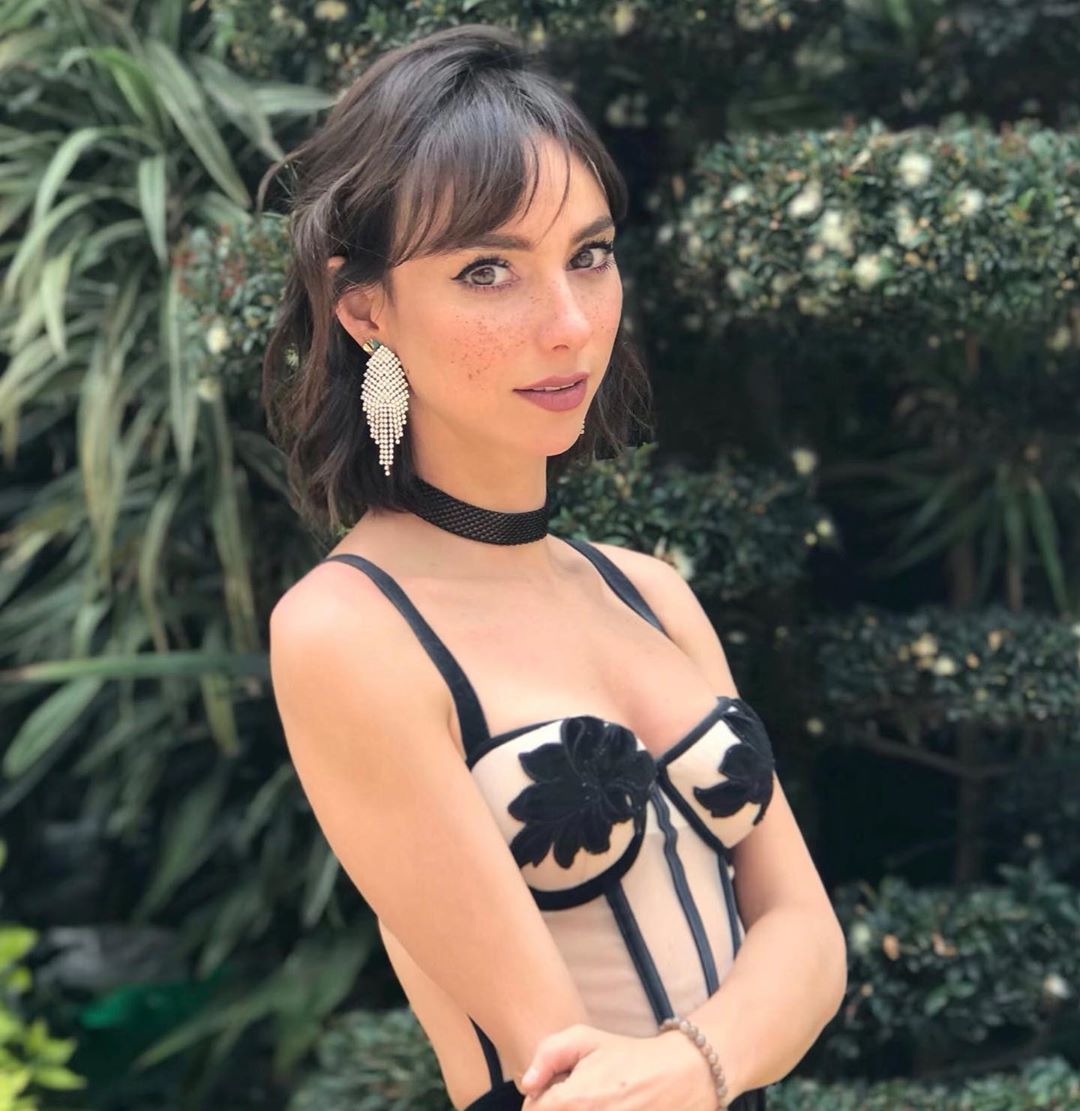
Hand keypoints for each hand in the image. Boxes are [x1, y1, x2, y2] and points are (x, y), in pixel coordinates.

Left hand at [518, 1023, 716, 1109]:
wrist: (678, 1077)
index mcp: (573, 1101)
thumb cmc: (627, 1057)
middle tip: (578, 1097)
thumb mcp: (585, 1038)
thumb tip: (527, 1084)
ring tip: (593, 1102)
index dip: (540, 1100)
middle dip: (556, 1108)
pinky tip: (607, 1107)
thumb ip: (548, 1054)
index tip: (557, 1089)